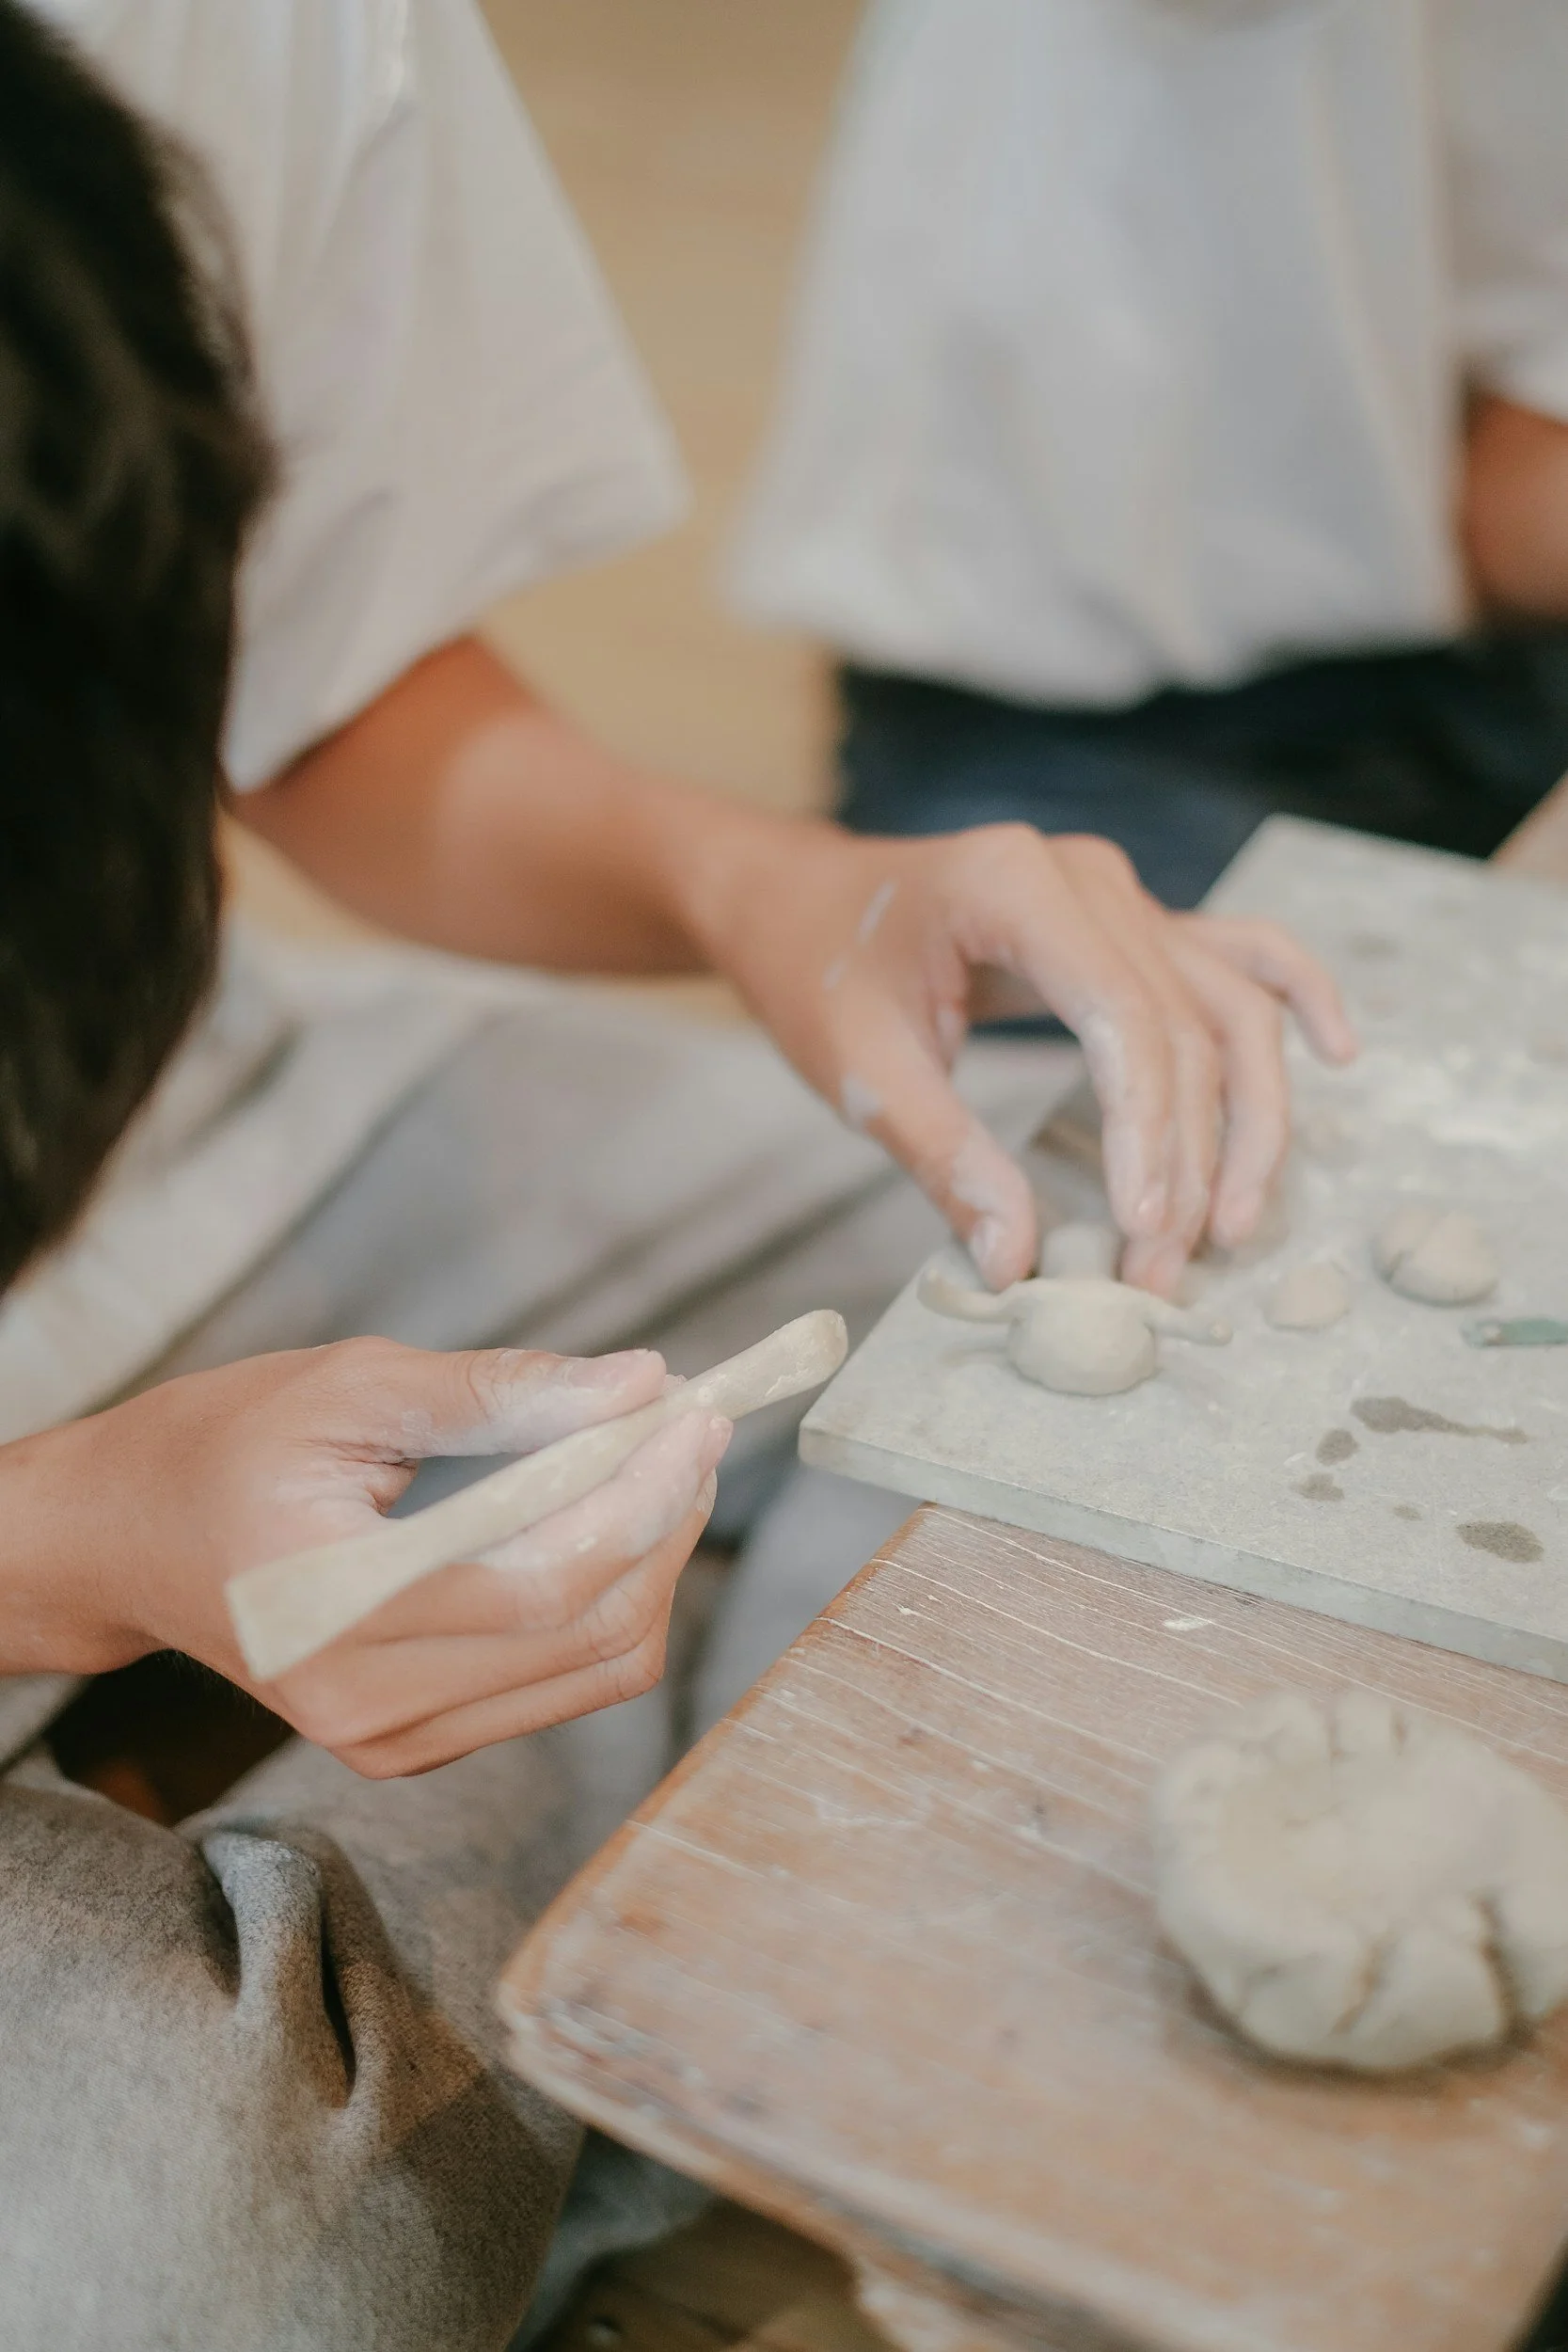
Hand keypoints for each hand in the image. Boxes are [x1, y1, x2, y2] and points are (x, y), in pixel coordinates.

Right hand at [0, 1339, 729, 1774]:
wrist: (125, 1541)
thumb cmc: (223, 1446)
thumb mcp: (352, 1385)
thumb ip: (499, 1392)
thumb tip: (638, 1384)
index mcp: (335, 1608)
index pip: (548, 1581)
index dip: (645, 1496)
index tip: (693, 1410)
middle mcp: (367, 1703)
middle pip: (592, 1637)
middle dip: (665, 1523)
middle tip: (689, 1426)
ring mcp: (389, 1742)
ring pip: (595, 1672)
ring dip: (651, 1564)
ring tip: (656, 1462)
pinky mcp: (411, 1745)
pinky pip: (558, 1686)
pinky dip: (606, 1601)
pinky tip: (606, 1518)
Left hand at [698, 822, 1355, 1295]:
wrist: (796, 899)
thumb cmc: (816, 972)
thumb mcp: (859, 1071)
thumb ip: (944, 1160)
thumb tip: (1017, 1264)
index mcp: (1015, 886)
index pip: (1123, 1019)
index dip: (1147, 1135)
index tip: (1145, 1234)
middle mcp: (1088, 877)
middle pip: (1186, 1027)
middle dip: (1187, 1160)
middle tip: (1164, 1273)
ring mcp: (1119, 891)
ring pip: (1227, 1007)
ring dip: (1243, 1122)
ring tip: (1233, 1226)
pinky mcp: (1130, 920)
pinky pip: (1234, 955)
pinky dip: (1292, 999)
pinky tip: (1338, 1051)